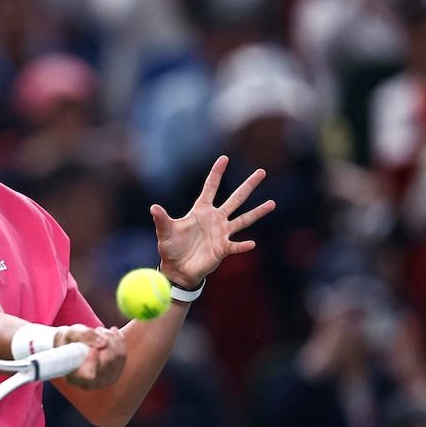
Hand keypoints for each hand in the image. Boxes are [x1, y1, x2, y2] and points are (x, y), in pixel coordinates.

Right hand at [56, 325, 125, 388]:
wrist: (73, 345)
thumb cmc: (68, 340)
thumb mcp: (70, 334)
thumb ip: (84, 336)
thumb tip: (103, 342)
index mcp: (72, 377)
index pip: (88, 375)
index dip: (93, 359)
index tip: (92, 346)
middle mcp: (88, 384)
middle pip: (107, 361)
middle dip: (105, 340)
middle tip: (97, 330)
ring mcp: (102, 382)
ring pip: (118, 357)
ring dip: (112, 339)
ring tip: (101, 331)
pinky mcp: (113, 375)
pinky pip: (123, 356)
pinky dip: (119, 342)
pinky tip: (112, 334)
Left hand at [152, 155, 275, 288]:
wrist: (178, 269)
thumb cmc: (171, 248)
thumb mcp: (165, 232)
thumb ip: (161, 219)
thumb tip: (153, 207)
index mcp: (201, 210)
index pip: (211, 187)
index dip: (216, 173)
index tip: (224, 158)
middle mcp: (215, 219)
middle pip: (235, 199)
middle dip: (248, 186)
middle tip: (261, 172)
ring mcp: (222, 233)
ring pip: (244, 219)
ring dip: (257, 212)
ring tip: (272, 203)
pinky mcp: (223, 248)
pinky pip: (236, 245)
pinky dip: (243, 245)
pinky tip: (251, 243)